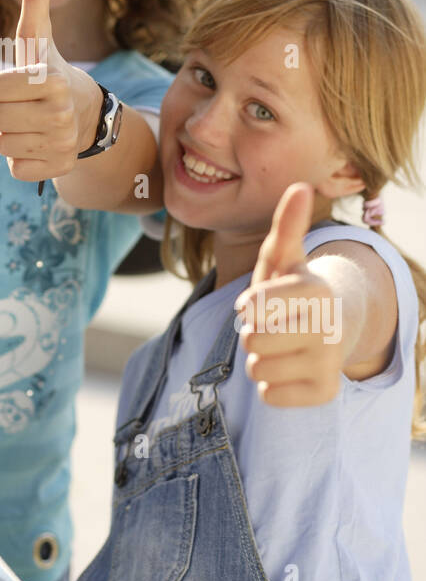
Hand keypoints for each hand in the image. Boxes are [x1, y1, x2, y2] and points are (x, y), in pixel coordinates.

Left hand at [0, 0, 100, 184]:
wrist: (84, 114)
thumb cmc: (47, 71)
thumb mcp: (37, 37)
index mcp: (51, 81)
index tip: (18, 83)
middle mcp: (59, 115)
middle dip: (1, 112)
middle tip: (24, 105)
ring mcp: (61, 144)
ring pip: (1, 146)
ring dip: (10, 135)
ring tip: (31, 124)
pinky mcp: (57, 169)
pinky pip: (15, 169)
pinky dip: (22, 159)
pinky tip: (39, 144)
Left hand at [235, 183, 343, 405]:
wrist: (330, 329)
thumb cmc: (292, 289)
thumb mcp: (283, 257)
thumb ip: (287, 225)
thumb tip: (300, 185)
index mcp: (316, 291)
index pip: (254, 308)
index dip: (249, 306)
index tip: (260, 303)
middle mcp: (329, 327)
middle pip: (251, 340)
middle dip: (251, 333)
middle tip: (272, 325)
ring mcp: (330, 363)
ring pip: (257, 368)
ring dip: (259, 358)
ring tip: (281, 345)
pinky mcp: (325, 393)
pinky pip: (269, 396)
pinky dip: (270, 385)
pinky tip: (290, 368)